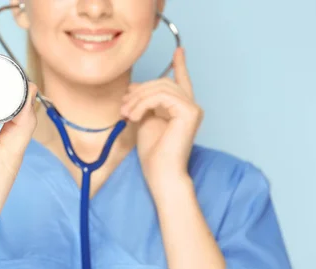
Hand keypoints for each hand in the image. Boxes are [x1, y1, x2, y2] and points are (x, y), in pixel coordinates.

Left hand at [120, 47, 202, 186]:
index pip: (181, 81)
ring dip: (138, 99)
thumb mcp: (144, 121)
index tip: (179, 50)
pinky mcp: (189, 112)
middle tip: (123, 108)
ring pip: (161, 87)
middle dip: (139, 91)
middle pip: (162, 83)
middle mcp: (190, 106)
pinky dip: (144, 103)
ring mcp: (192, 108)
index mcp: (181, 109)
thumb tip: (134, 87)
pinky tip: (134, 116)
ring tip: (126, 114)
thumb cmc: (153, 154)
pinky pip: (162, 96)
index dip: (180, 65)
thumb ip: (143, 103)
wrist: (160, 173)